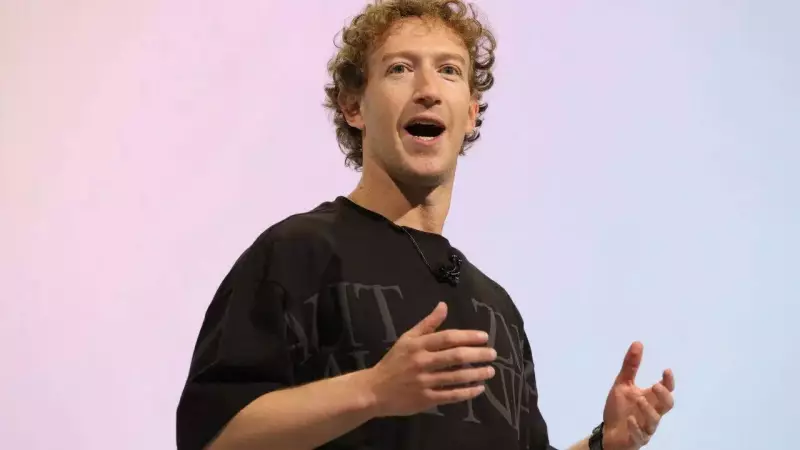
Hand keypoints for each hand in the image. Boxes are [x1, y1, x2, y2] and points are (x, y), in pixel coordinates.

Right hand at [362, 302, 497, 416]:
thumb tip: (444, 306)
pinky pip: (451, 395)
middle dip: (478, 355)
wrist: (374, 390)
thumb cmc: (394, 362)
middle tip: (493, 354)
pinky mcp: (426, 399)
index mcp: (418, 345)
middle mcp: (422, 362)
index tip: (484, 337)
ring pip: (456, 377)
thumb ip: (428, 324)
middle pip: (456, 357)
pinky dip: (467, 392)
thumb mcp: (407, 338)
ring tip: (490, 371)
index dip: (468, 337)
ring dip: (477, 374)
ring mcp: (424, 382)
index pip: (448, 338)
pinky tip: (479, 389)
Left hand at [602, 342, 674, 449]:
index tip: (666, 370)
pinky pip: (640, 435)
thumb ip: (630, 366)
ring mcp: (646, 427)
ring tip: (638, 399)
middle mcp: (652, 413)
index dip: (668, 382)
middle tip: (655, 386)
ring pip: (654, 421)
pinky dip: (636, 428)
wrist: (608, 432)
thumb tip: (638, 343)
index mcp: (650, 399)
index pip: (665, 390)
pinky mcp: (637, 439)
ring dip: (648, 410)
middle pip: (667, 405)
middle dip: (664, 396)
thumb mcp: (622, 385)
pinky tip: (629, 420)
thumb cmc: (619, 408)